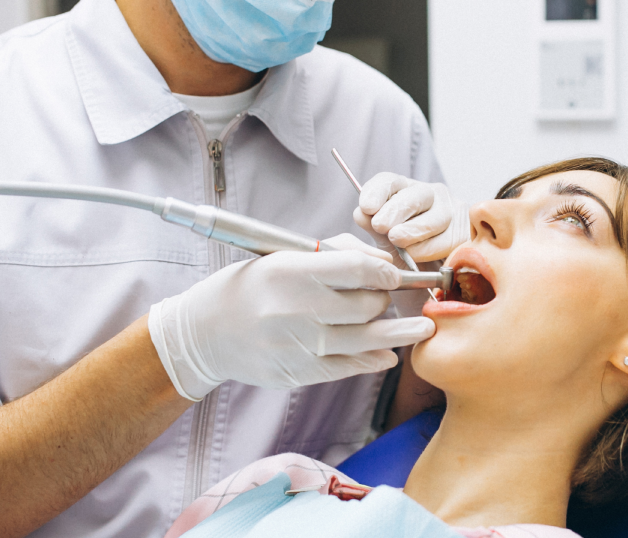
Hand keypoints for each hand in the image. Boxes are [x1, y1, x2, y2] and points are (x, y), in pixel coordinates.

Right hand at [148, 234, 435, 398]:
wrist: (204, 333)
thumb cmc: (250, 287)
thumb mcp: (282, 258)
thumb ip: (332, 255)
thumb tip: (382, 262)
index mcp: (291, 272)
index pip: (356, 268)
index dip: (386, 271)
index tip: (397, 274)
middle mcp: (296, 309)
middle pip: (366, 305)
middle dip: (384, 300)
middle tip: (386, 298)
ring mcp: (298, 345)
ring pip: (366, 339)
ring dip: (399, 334)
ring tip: (423, 328)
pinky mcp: (298, 372)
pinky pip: (348, 367)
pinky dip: (373, 360)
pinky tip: (389, 354)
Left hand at [353, 174, 469, 262]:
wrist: (433, 277)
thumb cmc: (406, 255)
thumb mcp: (385, 241)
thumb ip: (373, 227)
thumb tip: (361, 213)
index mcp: (405, 192)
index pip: (390, 181)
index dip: (377, 192)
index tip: (366, 207)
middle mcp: (431, 195)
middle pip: (415, 195)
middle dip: (395, 210)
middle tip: (381, 225)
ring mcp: (453, 211)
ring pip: (435, 217)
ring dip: (413, 230)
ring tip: (397, 240)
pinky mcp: (466, 232)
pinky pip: (449, 238)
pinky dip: (430, 248)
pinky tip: (417, 255)